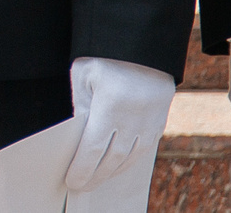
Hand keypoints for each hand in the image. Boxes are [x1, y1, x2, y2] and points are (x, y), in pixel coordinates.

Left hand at [66, 55, 174, 189]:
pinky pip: (144, 149)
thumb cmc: (106, 55)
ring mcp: (149, 121)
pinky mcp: (158, 120)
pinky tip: (118, 166)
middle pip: (111, 158)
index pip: (92, 148)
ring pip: (130, 157)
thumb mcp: (83, 74)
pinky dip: (129, 161)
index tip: (71, 181)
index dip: (82, 168)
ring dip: (112, 172)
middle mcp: (132, 119)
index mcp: (110, 106)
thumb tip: (78, 135)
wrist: (143, 42)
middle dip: (95, 176)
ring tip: (97, 181)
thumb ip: (81, 105)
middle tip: (81, 187)